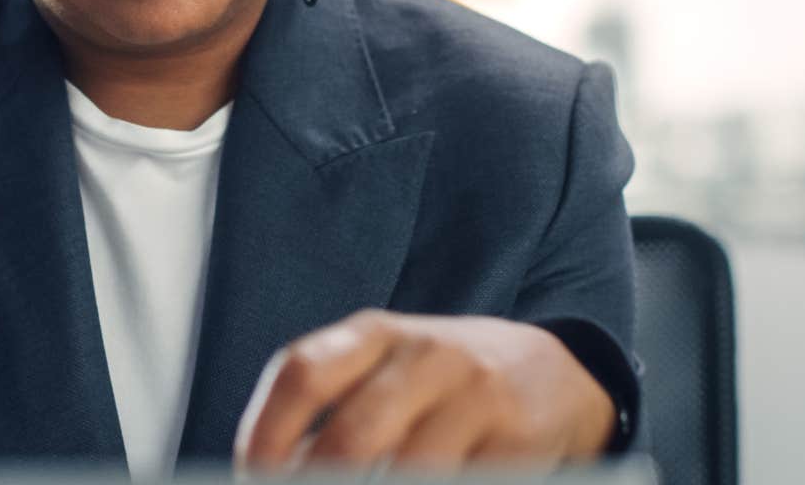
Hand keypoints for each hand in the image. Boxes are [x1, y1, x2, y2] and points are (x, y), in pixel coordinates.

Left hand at [233, 309, 616, 473]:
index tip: (251, 475)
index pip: (302, 373)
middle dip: (317, 484)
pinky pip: (463, 481)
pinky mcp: (518, 437)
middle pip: (352, 437)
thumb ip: (330, 408)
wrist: (552, 372)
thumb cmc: (441, 380)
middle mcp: (424, 356)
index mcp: (374, 334)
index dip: (265, 434)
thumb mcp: (384, 368)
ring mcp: (475, 395)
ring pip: (411, 471)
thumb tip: (273, 468)